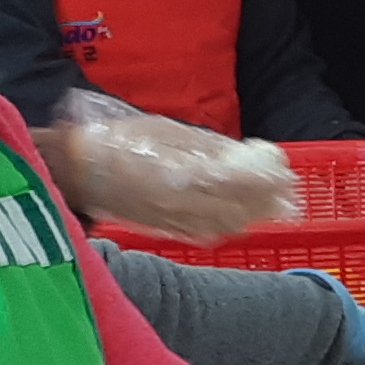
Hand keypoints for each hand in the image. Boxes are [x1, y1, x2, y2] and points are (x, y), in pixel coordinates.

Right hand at [41, 104, 303, 242]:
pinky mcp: (164, 231)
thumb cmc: (118, 140)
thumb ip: (207, 146)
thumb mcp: (166, 130)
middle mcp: (183, 202)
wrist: (74, 170)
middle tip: (289, 192)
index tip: (285, 170)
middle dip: (267, 200)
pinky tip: (238, 219)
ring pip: (226, 224)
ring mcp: (173, 221)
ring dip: (253, 216)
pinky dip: (228, 227)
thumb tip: (246, 154)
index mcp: (184, 172)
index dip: (266, 179)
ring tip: (274, 206)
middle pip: (239, 207)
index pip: (240, 182)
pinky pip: (206, 234)